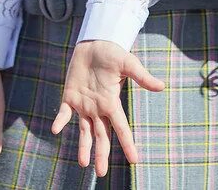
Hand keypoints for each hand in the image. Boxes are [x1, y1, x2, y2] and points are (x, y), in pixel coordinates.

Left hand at [50, 40, 164, 176]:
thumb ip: (142, 76)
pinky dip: (60, 121)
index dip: (127, 144)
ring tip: (83, 164)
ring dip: (84, 146)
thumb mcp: (128, 64)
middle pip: (101, 136)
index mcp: (112, 103)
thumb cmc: (113, 54)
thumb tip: (161, 86)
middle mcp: (98, 108)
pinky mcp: (70, 96)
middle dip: (101, 154)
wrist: (94, 44)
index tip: (134, 160)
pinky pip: (64, 112)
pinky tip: (55, 130)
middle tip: (101, 174)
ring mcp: (83, 104)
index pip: (122, 128)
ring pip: (84, 131)